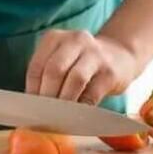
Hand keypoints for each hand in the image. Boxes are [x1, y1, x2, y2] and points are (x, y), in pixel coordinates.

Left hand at [26, 30, 140, 104]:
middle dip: (47, 96)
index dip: (32, 91)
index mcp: (55, 37)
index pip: (37, 66)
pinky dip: (82, 108)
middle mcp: (76, 40)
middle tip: (45, 114)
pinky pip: (92, 93)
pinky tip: (77, 115)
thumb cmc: (82, 63)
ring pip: (75, 79)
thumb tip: (33, 106)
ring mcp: (95, 54)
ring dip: (65, 102)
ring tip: (60, 116)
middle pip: (54, 70)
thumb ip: (46, 76)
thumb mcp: (62, 59)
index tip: (32, 109)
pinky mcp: (110, 72)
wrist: (120, 56)